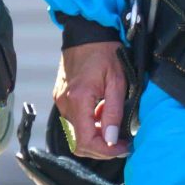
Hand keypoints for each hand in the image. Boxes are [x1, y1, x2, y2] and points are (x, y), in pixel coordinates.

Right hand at [55, 40, 132, 158]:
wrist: (87, 32)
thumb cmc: (105, 52)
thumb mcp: (118, 81)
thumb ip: (114, 112)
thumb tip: (111, 140)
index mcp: (78, 100)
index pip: (86, 142)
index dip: (106, 151)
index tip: (123, 147)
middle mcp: (65, 104)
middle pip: (79, 144)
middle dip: (102, 148)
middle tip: (122, 142)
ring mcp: (60, 102)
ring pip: (77, 134)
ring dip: (96, 135)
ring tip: (113, 121)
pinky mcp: (61, 98)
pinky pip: (74, 121)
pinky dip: (89, 124)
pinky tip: (102, 112)